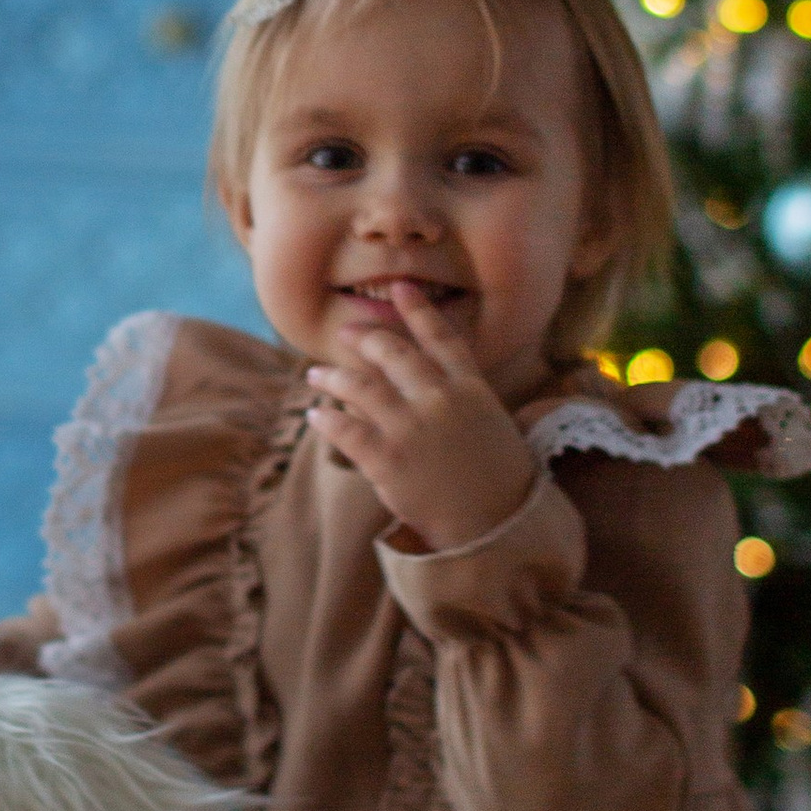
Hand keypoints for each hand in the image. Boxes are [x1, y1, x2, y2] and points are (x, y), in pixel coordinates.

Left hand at [305, 285, 536, 553]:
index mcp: (470, 388)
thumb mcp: (488, 423)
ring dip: (332, 376)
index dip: (418, 310)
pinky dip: (325, 418)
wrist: (495, 524)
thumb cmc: (493, 477)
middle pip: (393, 353)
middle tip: (346, 332)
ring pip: (360, 385)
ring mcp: (413, 428)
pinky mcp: (388, 459)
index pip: (442, 337)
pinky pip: (345, 429)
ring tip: (315, 373)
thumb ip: (457, 397)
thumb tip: (416, 380)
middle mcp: (440, 400)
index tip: (401, 286)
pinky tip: (315, 414)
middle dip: (364, 338)